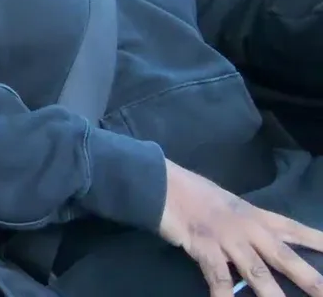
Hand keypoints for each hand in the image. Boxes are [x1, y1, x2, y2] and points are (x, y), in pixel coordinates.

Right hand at [159, 160, 322, 296]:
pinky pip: (219, 278)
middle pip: (285, 258)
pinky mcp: (206, 248)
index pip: (296, 230)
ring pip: (258, 273)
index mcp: (256, 215)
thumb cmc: (193, 193)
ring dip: (273, 295)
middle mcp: (248, 228)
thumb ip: (245, 223)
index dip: (318, 242)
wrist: (162, 184)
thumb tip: (256, 241)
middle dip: (310, 279)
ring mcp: (228, 239)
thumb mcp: (228, 204)